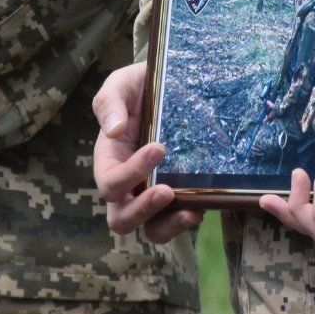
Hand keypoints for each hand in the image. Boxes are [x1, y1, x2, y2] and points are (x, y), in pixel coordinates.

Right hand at [92, 62, 202, 244]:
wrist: (172, 85)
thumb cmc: (140, 86)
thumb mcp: (122, 84)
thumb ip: (110, 102)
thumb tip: (113, 130)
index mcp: (109, 160)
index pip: (110, 183)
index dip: (130, 174)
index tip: (159, 148)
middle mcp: (128, 184)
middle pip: (121, 219)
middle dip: (142, 211)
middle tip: (166, 191)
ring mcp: (153, 192)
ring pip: (152, 230)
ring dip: (169, 226)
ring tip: (191, 211)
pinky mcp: (179, 195)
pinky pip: (179, 220)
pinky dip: (189, 219)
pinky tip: (205, 204)